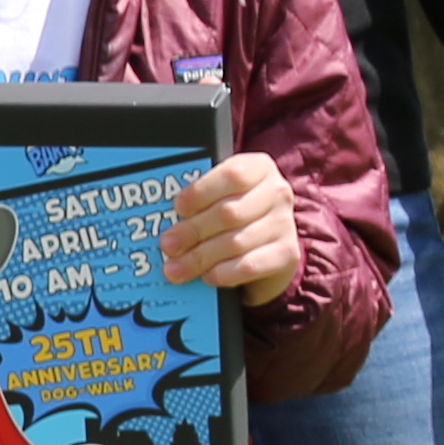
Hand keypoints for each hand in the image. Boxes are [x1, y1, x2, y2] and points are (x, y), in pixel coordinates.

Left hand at [167, 151, 301, 297]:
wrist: (268, 245)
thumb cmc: (234, 213)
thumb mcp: (219, 196)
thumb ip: (199, 197)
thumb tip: (156, 210)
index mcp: (258, 168)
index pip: (233, 174)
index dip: (202, 191)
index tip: (178, 207)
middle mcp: (277, 192)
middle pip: (229, 212)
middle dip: (193, 230)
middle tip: (167, 245)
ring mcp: (284, 224)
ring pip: (236, 242)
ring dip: (201, 257)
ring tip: (176, 268)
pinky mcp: (287, 254)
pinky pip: (251, 265)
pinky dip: (225, 273)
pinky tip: (207, 276)